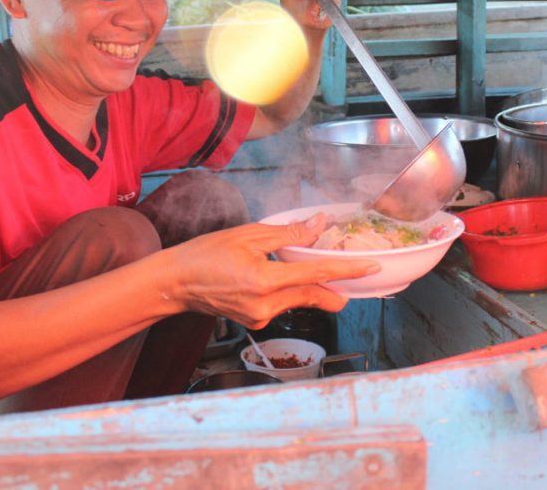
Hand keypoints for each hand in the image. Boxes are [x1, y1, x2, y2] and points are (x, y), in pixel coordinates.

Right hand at [164, 213, 377, 328]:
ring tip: (308, 264)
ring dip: (311, 284)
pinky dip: (291, 290)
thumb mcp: (248, 235)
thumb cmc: (206, 254)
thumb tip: (319, 225)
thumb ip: (288, 233)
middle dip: (336, 284)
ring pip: (300, 300)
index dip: (347, 272)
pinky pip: (284, 304)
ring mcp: (261, 317)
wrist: (175, 283)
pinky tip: (281, 275)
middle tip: (354, 272)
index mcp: (264, 281)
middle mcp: (266, 305)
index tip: (371, 268)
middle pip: (315, 295)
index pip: (316, 276)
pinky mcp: (256, 321)